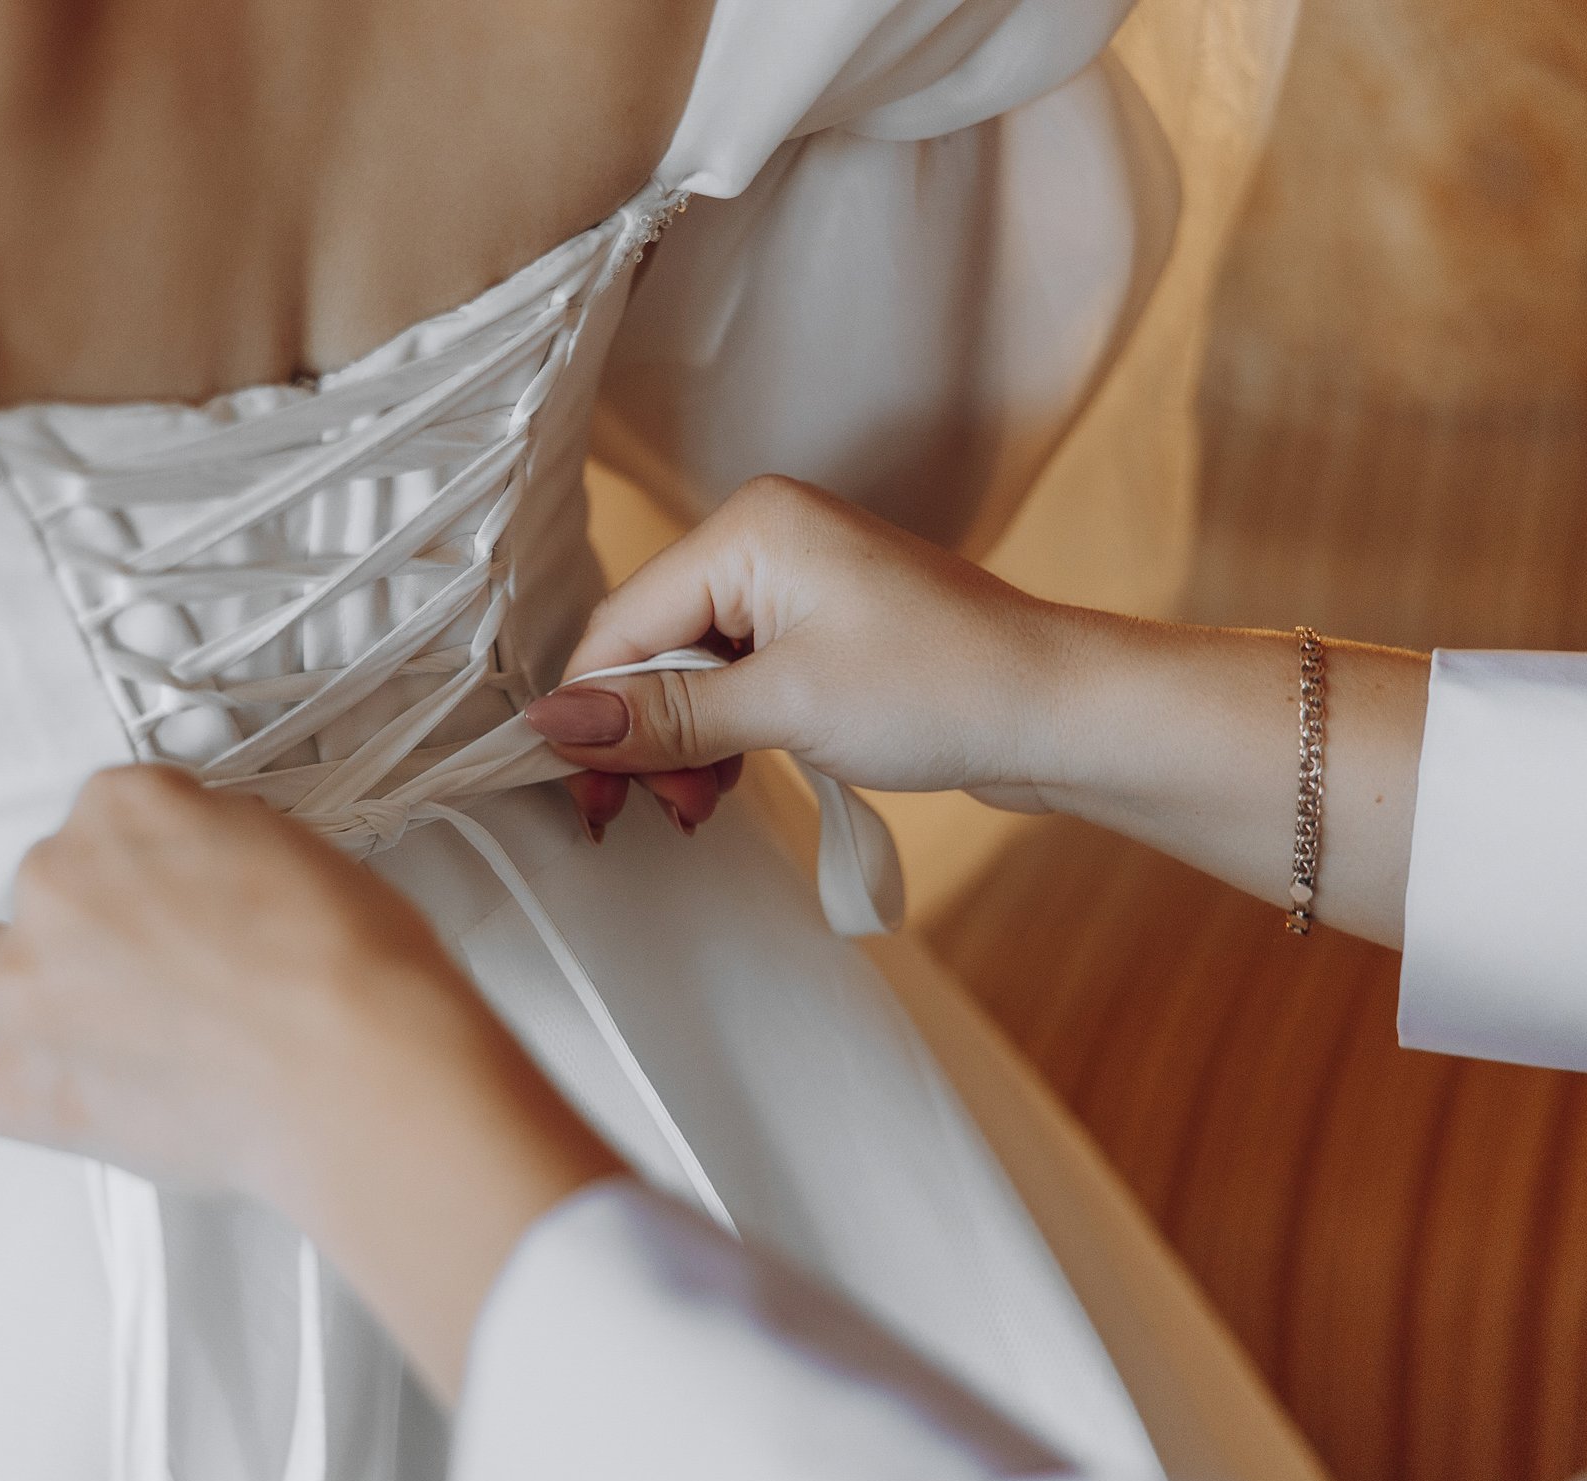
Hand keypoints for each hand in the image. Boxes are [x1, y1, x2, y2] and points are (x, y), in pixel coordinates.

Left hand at [0, 765, 622, 1395]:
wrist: (359, 1066)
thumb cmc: (356, 962)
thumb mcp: (297, 851)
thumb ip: (216, 853)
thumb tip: (200, 886)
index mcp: (125, 806)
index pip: (106, 816)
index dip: (146, 868)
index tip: (178, 900)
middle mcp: (58, 881)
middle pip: (40, 890)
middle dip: (86, 929)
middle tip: (160, 979)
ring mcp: (28, 987)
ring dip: (5, 989)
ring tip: (63, 1023)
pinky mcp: (24, 1088)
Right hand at [530, 475, 1079, 822]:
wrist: (1066, 714)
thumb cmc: (949, 687)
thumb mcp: (785, 706)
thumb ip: (664, 716)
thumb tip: (556, 725)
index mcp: (750, 527)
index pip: (624, 625)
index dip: (592, 713)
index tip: (581, 791)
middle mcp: (765, 540)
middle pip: (649, 648)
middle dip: (642, 737)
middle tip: (657, 811)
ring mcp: (796, 586)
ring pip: (689, 673)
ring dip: (683, 747)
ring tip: (704, 805)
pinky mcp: (821, 632)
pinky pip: (735, 683)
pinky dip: (723, 737)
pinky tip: (729, 780)